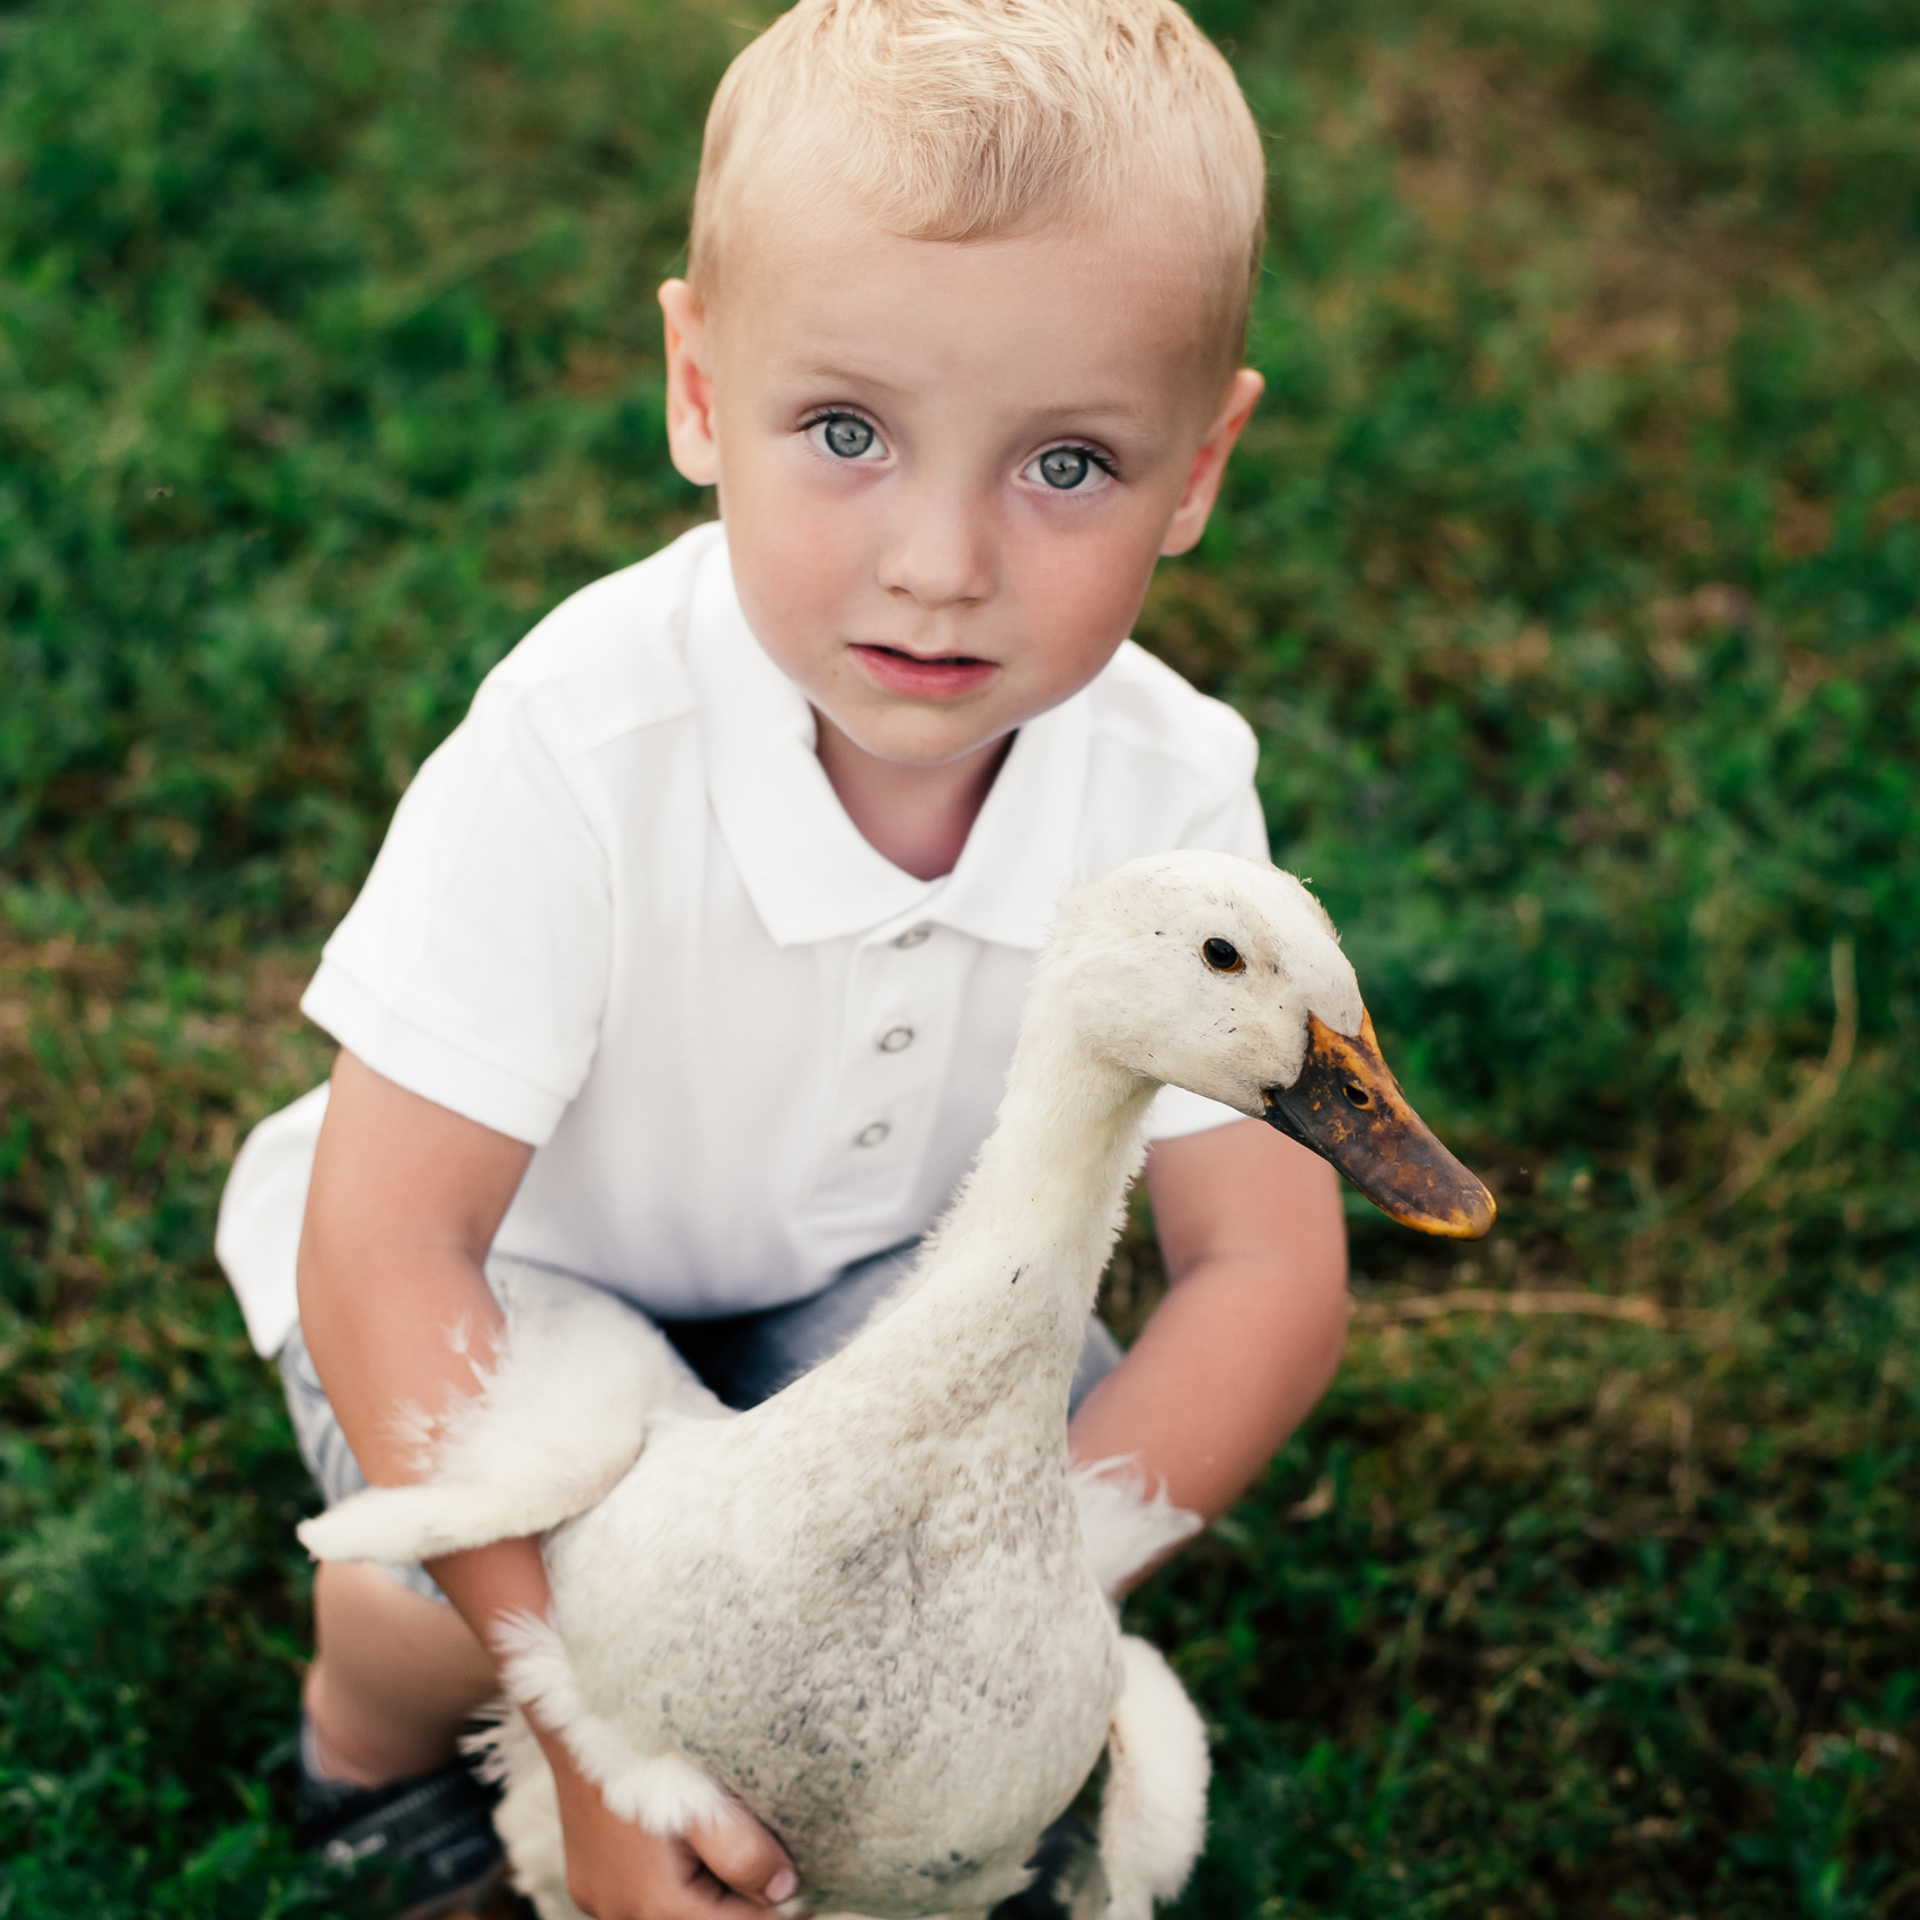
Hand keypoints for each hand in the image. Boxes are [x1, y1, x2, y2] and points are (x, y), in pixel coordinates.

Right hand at [542, 1726, 797, 1918]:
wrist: (572, 1717)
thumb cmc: (639, 1752)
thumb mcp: (702, 1799)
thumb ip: (744, 1853)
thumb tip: (782, 1891)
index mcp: (655, 1904)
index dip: (777, 1912)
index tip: (806, 1893)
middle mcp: (619, 1912)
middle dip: (741, 1905)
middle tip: (780, 1876)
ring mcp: (599, 1896)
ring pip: (669, 1913)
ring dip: (708, 1897)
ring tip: (739, 1857)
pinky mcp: (589, 1876)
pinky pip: (640, 1897)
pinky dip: (674, 1884)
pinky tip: (692, 1848)